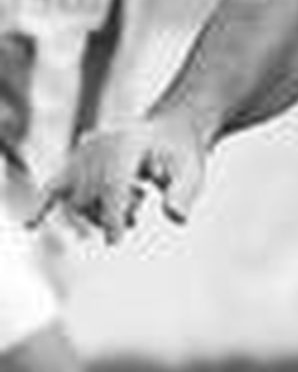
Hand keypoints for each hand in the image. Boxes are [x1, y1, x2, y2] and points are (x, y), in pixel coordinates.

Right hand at [31, 110, 208, 244]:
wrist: (169, 132)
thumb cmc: (181, 154)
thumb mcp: (193, 171)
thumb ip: (184, 193)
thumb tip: (175, 217)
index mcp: (127, 141)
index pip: (111, 184)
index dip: (112, 214)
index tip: (116, 239)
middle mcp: (99, 143)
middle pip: (90, 194)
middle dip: (111, 213)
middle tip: (138, 204)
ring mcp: (85, 151)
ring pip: (76, 197)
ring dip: (97, 212)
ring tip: (130, 198)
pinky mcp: (77, 160)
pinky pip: (56, 184)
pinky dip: (44, 205)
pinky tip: (31, 225)